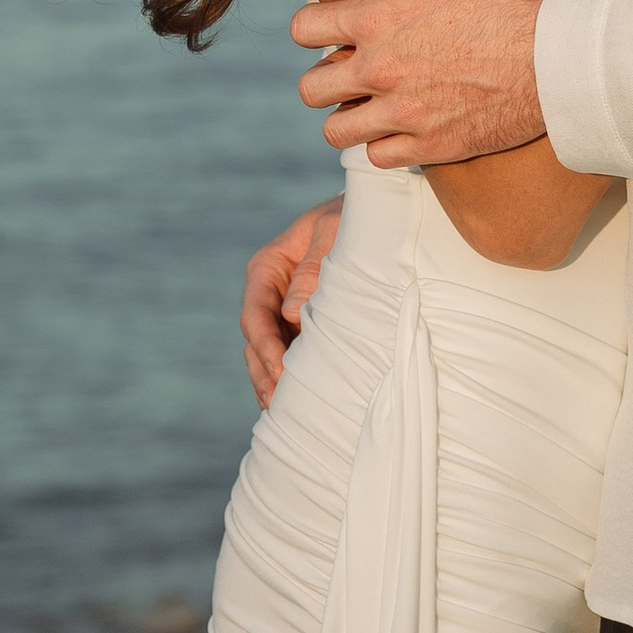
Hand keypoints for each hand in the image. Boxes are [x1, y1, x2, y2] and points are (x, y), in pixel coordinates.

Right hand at [241, 202, 341, 403]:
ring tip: (282, 413)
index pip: (256, 312)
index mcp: (270, 267)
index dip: (265, 345)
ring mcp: (284, 313)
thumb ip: (315, 267)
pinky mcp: (302, 328)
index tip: (280, 370)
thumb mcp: (336, 231)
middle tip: (280, 404)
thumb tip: (293, 312)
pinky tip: (295, 405)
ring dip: (272, 382)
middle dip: (265, 373)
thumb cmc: (355, 220)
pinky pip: (289, 356)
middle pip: (256, 340)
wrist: (376, 218)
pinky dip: (288, 379)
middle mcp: (271, 293)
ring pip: (267, 354)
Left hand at [291, 0, 553, 167]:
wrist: (563, 55)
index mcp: (379, 19)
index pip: (303, 29)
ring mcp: (405, 114)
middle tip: (350, 70)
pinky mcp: (432, 146)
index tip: (332, 29)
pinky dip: (385, 143)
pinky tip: (405, 124)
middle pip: (310, 89)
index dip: (313, 26)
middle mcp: (381, 70)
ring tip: (373, 103)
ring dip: (348, 116)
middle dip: (324, 76)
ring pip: (336, 131)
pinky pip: (379, 157)